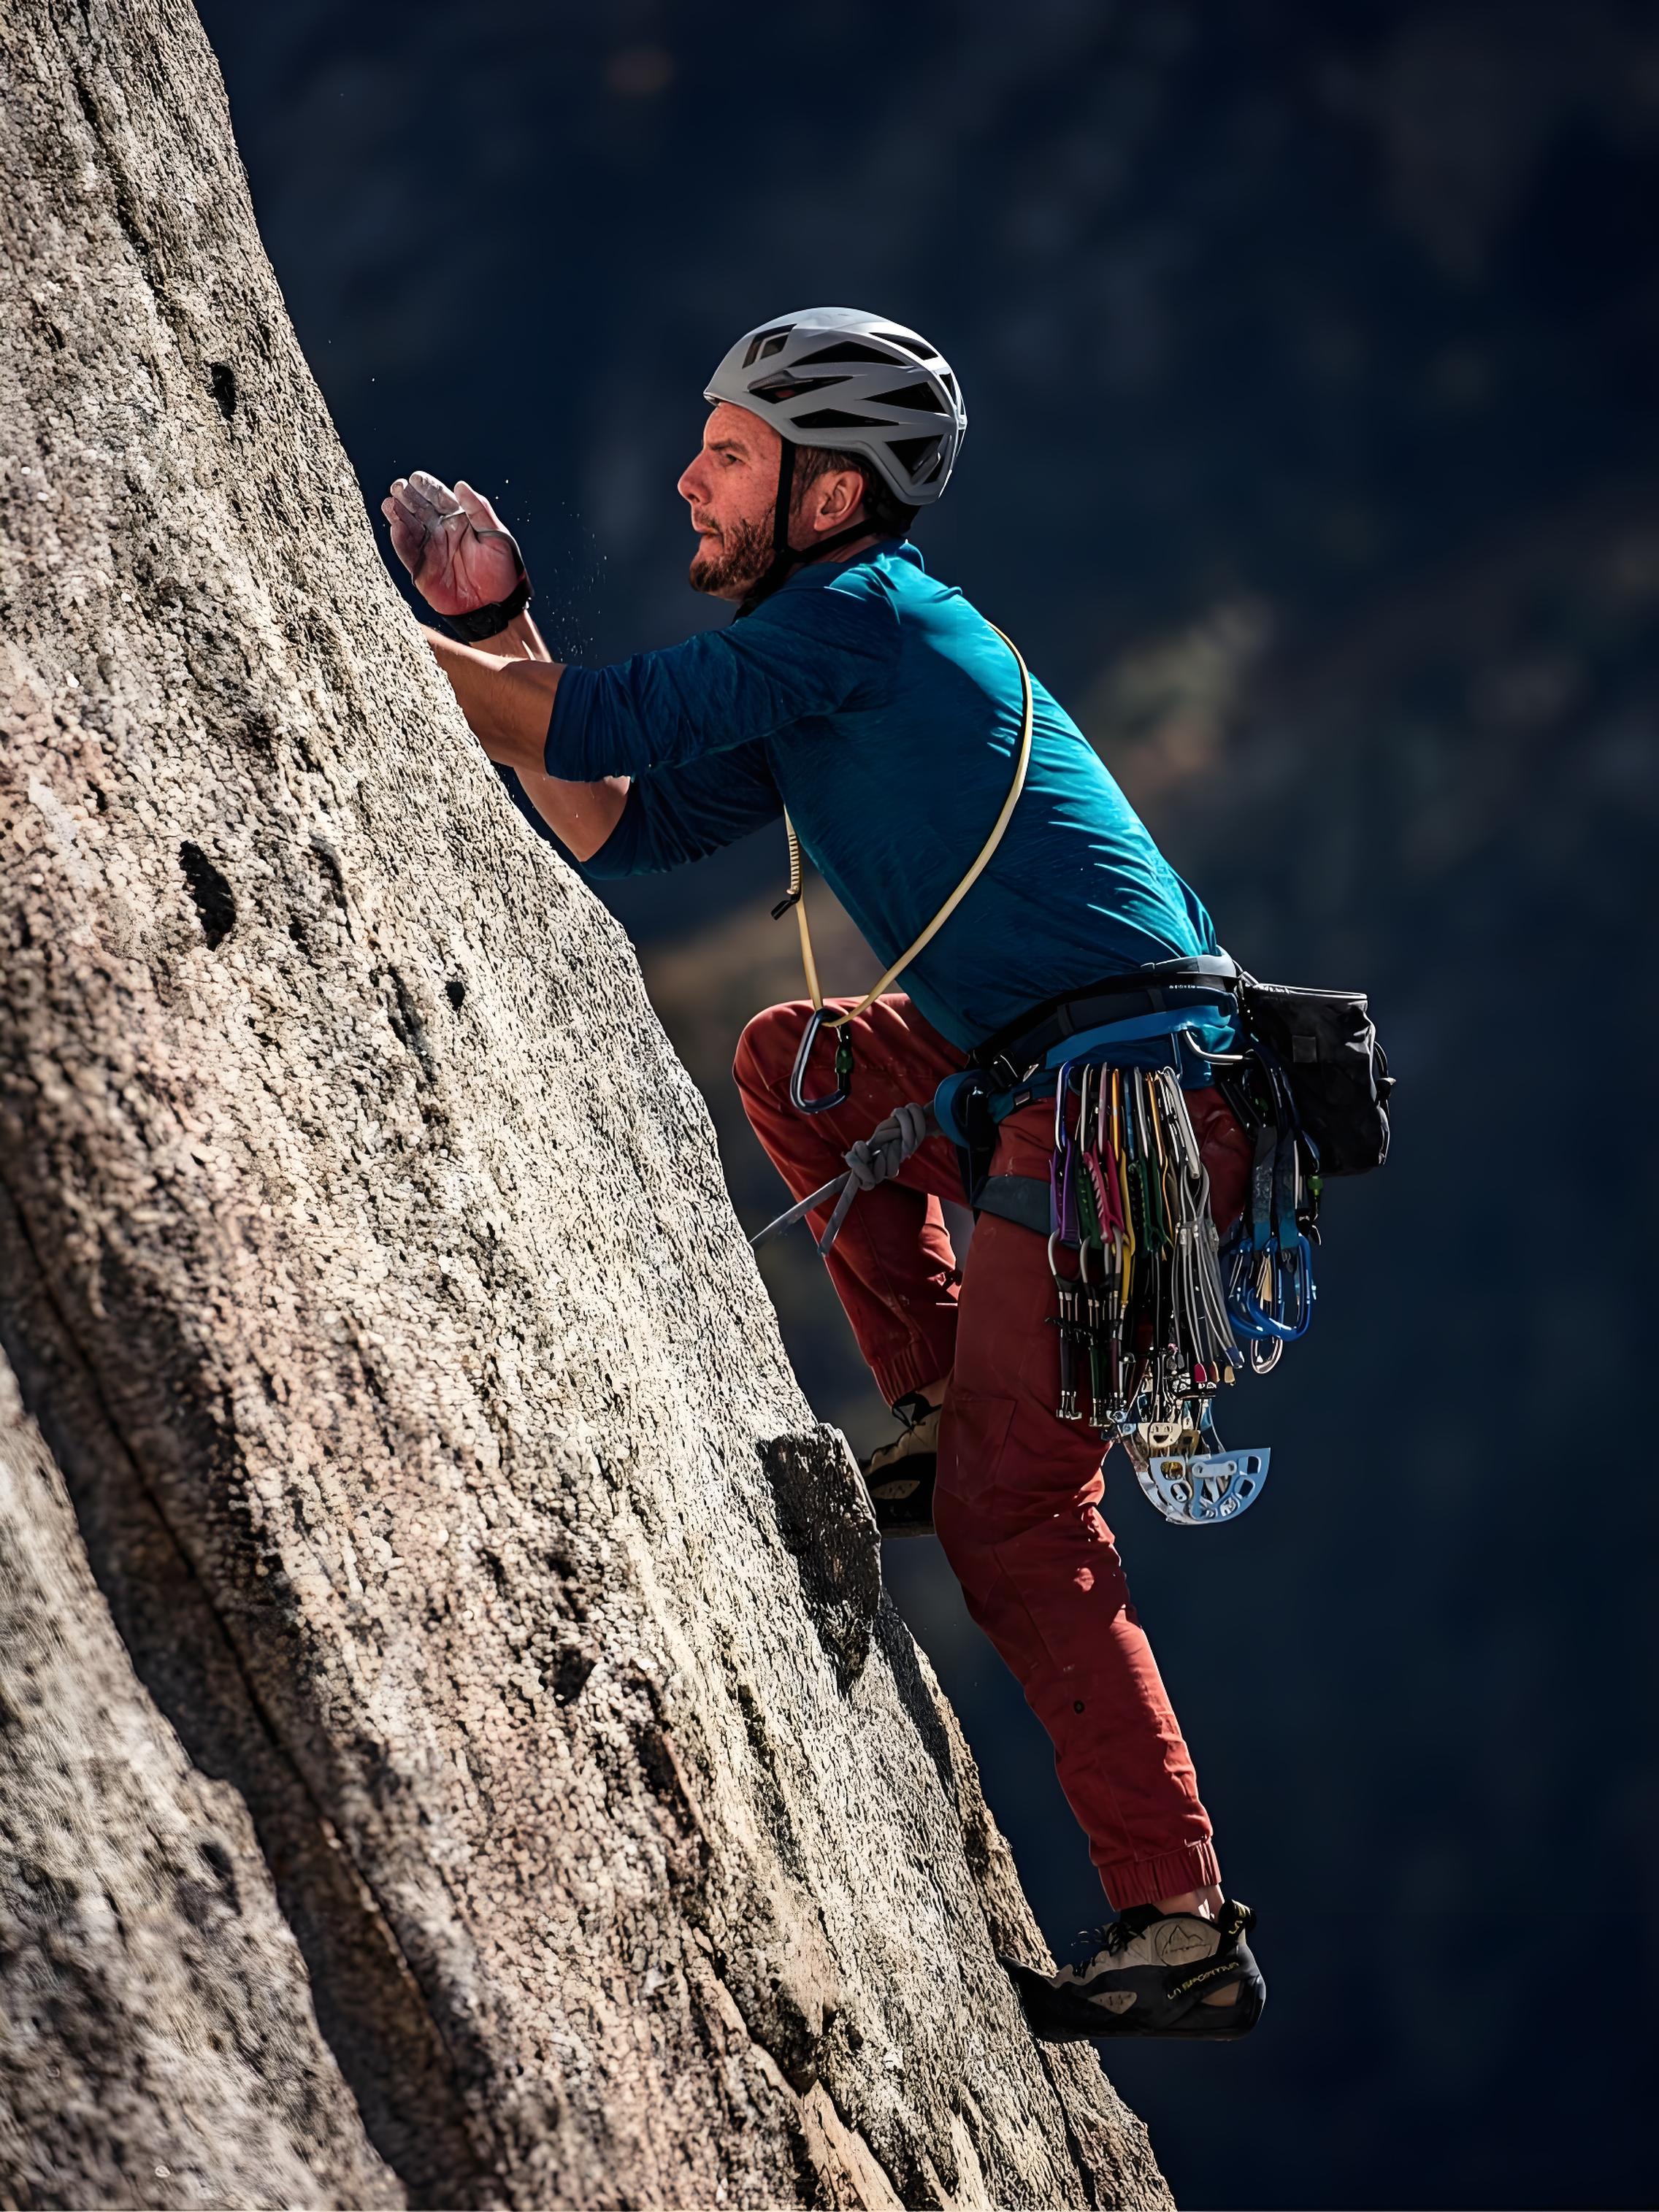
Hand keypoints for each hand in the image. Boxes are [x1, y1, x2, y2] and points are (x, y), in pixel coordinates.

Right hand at [380, 471, 519, 617]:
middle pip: (421, 510)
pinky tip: (396, 527)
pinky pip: (408, 553)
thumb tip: (460, 486)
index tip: (416, 478)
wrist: (497, 605)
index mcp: (459, 520)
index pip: (440, 499)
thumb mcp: (497, 536)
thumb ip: (479, 511)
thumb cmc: (502, 571)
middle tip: (398, 487)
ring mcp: (430, 550)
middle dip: (408, 497)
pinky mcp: (421, 569)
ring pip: (410, 528)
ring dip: (399, 515)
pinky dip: (401, 541)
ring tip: (390, 503)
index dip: (428, 488)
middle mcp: (442, 532)